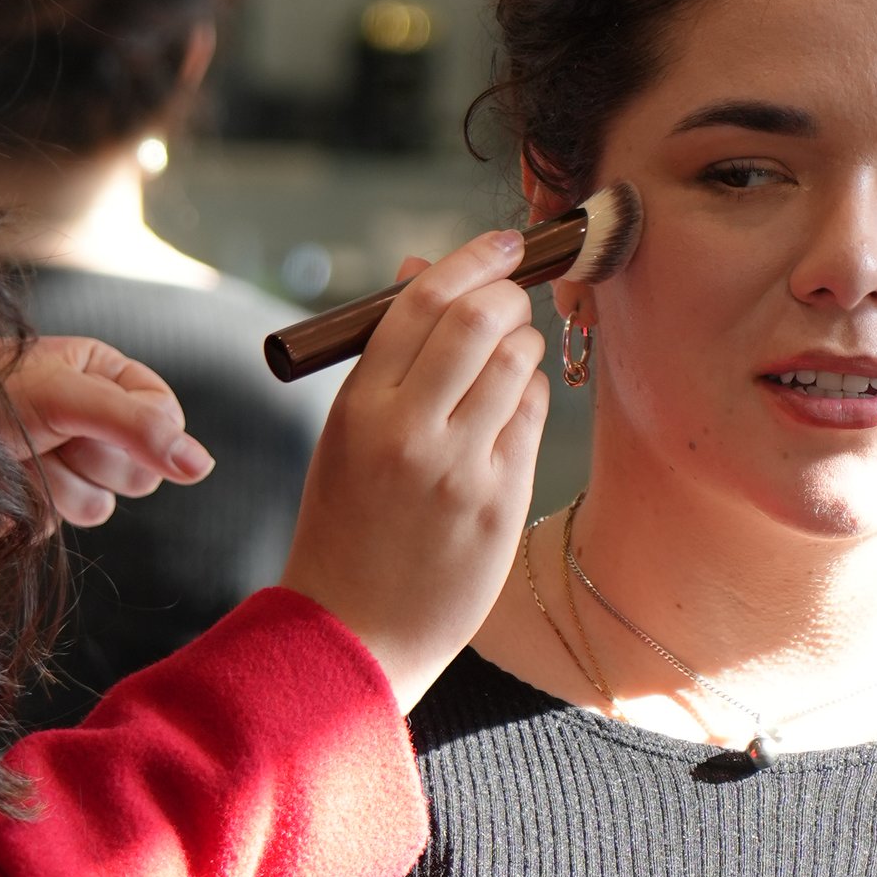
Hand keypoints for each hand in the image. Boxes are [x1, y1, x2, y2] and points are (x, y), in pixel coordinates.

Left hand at [0, 334, 212, 528]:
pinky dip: (24, 510)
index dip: (144, 433)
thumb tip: (201, 466)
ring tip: (16, 455)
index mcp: (106, 375)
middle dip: (91, 460)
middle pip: (140, 472)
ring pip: (98, 507)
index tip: (97, 422)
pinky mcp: (30, 502)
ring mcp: (60, 462)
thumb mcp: (65, 396)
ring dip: (54, 488)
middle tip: (49, 434)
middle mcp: (89, 418)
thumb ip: (137, 427)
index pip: (167, 420)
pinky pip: (54, 528)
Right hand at [278, 233, 546, 709]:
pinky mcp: (499, 505)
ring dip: (523, 344)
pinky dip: (529, 396)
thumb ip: (385, 357)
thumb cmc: (346, 526)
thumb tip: (421, 271)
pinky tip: (512, 408)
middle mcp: (407, 433)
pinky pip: (531, 419)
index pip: (419, 304)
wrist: (353, 633)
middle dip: (507, 295)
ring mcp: (458, 470)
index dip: (469, 260)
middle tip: (512, 297)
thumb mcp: (344, 435)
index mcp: (356, 408)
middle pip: (479, 322)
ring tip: (510, 355)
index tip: (501, 243)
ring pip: (516, 365)